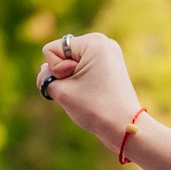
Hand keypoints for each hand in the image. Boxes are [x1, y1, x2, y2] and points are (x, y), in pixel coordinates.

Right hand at [37, 32, 144, 151]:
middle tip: (85, 89)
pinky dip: (80, 83)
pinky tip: (93, 92)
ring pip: (69, 64)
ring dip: (71, 80)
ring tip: (90, 92)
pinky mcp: (109, 66)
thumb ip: (45, 75)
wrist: (125, 128)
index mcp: (93, 41)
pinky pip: (81, 70)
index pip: (51, 50)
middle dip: (64, 74)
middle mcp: (102, 42)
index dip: (56, 70)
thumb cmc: (94, 108)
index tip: (77, 83)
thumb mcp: (60, 90)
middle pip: (61, 55)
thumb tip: (46, 68)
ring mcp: (107, 54)